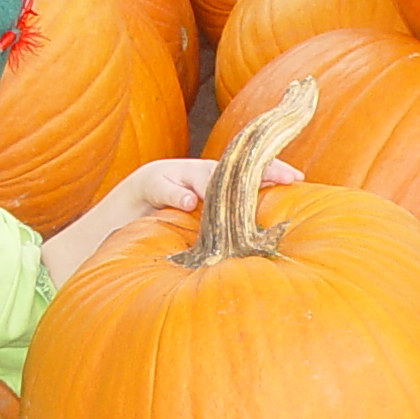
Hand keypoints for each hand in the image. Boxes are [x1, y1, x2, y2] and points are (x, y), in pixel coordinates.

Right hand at [115, 155, 302, 217]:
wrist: (121, 216)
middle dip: (259, 170)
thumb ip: (223, 232)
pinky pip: (163, 187)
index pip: (247, 174)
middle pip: (232, 168)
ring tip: (245, 189)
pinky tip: (188, 203)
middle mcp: (198, 174)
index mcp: (213, 184)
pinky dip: (175, 193)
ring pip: (201, 173)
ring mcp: (174, 176)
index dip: (272, 172)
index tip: (298, 178)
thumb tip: (260, 250)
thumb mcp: (198, 230)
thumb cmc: (167, 227)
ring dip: (221, 181)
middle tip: (285, 177)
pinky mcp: (148, 184)